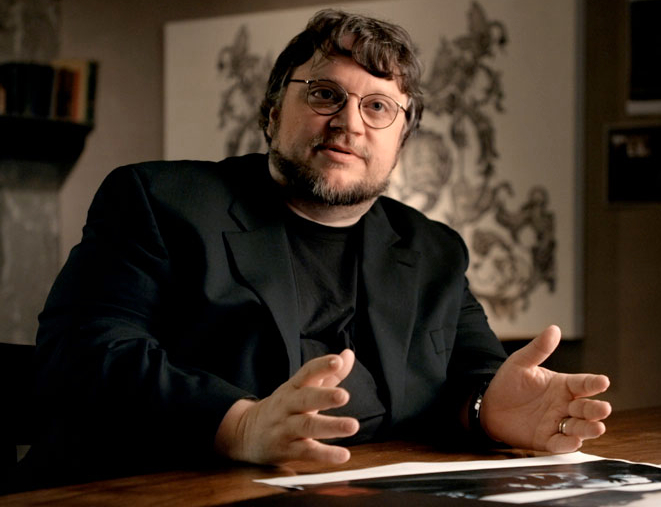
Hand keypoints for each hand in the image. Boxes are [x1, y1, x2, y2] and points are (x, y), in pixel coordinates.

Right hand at [214, 349, 358, 464]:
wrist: (245, 433)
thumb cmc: (283, 408)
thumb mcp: (301, 388)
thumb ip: (328, 374)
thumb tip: (349, 354)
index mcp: (293, 388)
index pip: (307, 372)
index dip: (322, 366)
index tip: (337, 361)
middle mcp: (288, 405)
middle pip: (305, 398)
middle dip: (324, 396)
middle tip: (344, 396)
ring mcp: (285, 428)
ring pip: (307, 426)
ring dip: (330, 426)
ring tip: (352, 426)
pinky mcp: (285, 450)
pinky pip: (306, 452)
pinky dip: (324, 454)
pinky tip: (343, 455)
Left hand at [480, 325, 611, 452]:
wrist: (489, 406)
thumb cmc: (508, 382)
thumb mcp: (521, 362)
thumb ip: (539, 349)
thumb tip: (554, 328)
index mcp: (563, 385)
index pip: (583, 383)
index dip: (594, 383)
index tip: (604, 381)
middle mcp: (565, 404)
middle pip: (586, 408)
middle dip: (596, 409)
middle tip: (604, 409)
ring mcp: (557, 422)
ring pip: (578, 427)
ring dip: (588, 428)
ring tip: (597, 427)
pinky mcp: (546, 439)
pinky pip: (560, 443)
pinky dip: (567, 444)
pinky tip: (574, 442)